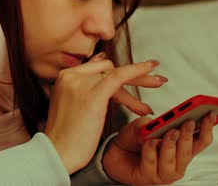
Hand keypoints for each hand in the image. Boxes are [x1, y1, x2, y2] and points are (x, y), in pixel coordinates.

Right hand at [44, 54, 164, 174]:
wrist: (58, 151)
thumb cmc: (66, 135)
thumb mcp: (71, 104)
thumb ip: (84, 87)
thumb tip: (100, 65)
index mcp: (65, 76)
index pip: (96, 68)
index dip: (116, 72)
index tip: (134, 74)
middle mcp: (71, 75)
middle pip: (107, 69)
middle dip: (133, 74)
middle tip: (154, 77)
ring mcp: (81, 83)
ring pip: (116, 74)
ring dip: (140, 79)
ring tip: (159, 83)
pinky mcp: (93, 94)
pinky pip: (119, 77)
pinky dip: (136, 71)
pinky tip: (150, 67)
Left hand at [103, 113, 215, 184]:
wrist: (113, 154)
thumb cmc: (134, 140)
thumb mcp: (145, 125)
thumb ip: (154, 123)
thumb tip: (160, 124)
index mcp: (181, 148)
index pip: (201, 140)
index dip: (208, 127)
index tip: (211, 113)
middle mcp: (177, 162)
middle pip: (189, 150)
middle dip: (189, 135)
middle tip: (189, 122)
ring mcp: (164, 173)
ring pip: (172, 159)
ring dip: (172, 144)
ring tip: (171, 132)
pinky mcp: (149, 178)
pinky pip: (152, 163)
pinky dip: (151, 151)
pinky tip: (148, 142)